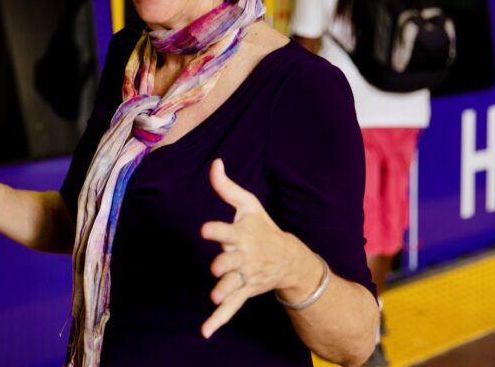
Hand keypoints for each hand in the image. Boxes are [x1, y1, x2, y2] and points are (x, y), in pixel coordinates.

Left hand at [199, 159, 301, 337]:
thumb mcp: (248, 204)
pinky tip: (205, 332)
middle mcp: (244, 257)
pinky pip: (231, 308)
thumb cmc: (263, 227)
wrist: (290, 259)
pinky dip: (219, 321)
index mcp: (243, 235)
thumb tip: (214, 163)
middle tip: (217, 267)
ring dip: (225, 292)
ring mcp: (245, 277)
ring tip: (215, 299)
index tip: (205, 229)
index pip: (228, 231)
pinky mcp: (243, 292)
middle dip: (225, 265)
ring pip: (233, 286)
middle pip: (232, 262)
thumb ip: (226, 187)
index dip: (217, 230)